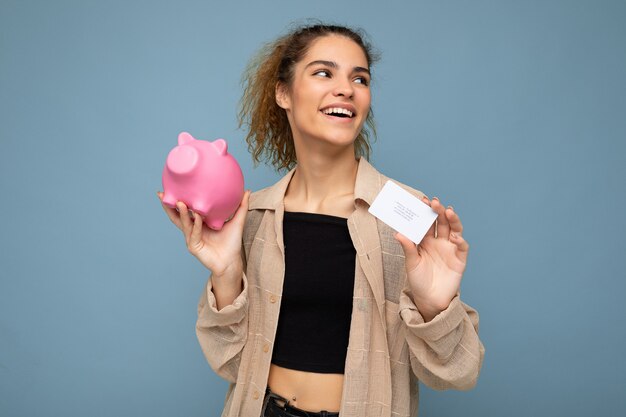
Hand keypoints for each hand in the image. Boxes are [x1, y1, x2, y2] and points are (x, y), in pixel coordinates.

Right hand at [157, 190, 249, 278]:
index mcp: (199, 223)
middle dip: (169, 206)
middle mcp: (192, 230)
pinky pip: (194, 233)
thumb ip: (241, 206)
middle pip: (177, 216)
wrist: (232, 261)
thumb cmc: (232, 242)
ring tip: (180, 202)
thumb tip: (246, 190)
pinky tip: (197, 216)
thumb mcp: (237, 221)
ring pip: (184, 224)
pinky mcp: (194, 246)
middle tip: (163, 194)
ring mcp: (191, 238)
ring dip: (182, 213)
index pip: (185, 210)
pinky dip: (196, 225)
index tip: (171, 188)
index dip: (177, 200)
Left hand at [394, 196, 468, 321]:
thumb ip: (407, 248)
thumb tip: (398, 233)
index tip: (421, 201)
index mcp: (425, 240)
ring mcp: (450, 249)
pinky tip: (454, 236)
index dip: (425, 211)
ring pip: (454, 229)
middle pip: (441, 222)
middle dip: (438, 211)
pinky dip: (459, 239)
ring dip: (452, 219)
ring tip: (448, 211)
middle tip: (434, 202)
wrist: (429, 300)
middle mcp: (439, 241)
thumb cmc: (418, 280)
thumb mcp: (411, 263)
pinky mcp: (460, 259)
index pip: (426, 222)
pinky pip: (462, 246)